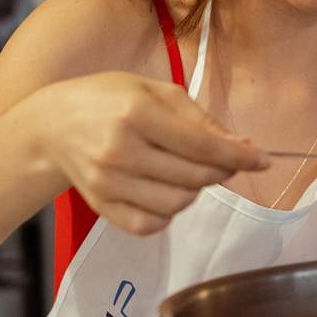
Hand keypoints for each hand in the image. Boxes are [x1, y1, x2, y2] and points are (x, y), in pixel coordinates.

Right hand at [30, 71, 269, 234]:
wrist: (52, 125)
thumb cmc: (109, 99)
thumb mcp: (155, 91)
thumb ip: (200, 119)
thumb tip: (243, 146)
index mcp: (137, 113)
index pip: (203, 146)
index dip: (240, 157)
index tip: (264, 160)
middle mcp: (120, 150)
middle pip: (194, 178)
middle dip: (221, 171)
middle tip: (223, 161)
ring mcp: (108, 183)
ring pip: (177, 204)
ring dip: (195, 191)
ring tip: (187, 171)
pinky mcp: (101, 206)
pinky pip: (150, 225)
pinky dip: (168, 213)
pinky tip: (166, 190)